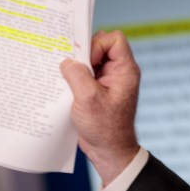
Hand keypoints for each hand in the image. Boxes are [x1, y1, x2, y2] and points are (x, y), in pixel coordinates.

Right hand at [60, 30, 140, 184]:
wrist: (109, 151)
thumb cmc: (105, 128)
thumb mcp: (88, 99)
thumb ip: (77, 75)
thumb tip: (67, 61)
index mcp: (125, 70)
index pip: (114, 39)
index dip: (97, 44)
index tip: (86, 63)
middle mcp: (119, 72)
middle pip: (101, 46)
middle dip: (83, 54)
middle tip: (69, 68)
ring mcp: (109, 81)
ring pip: (92, 60)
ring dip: (77, 66)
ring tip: (64, 77)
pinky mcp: (98, 89)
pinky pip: (86, 74)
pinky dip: (75, 76)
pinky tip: (63, 86)